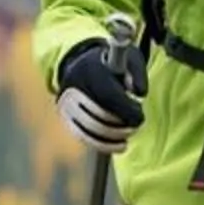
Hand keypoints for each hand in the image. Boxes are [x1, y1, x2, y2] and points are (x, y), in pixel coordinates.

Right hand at [56, 37, 147, 152]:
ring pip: (92, 129)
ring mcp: (65, 102)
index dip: (128, 111)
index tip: (140, 117)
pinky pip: (83, 136)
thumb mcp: (130, 59)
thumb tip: (138, 93)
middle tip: (135, 125)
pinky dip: (103, 144)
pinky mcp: (63, 115)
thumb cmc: (112, 64)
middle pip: (100, 116)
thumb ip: (138, 74)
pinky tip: (118, 145)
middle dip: (122, 126)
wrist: (82, 64)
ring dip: (114, 137)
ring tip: (127, 135)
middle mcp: (74, 85)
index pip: (110, 96)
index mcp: (91, 69)